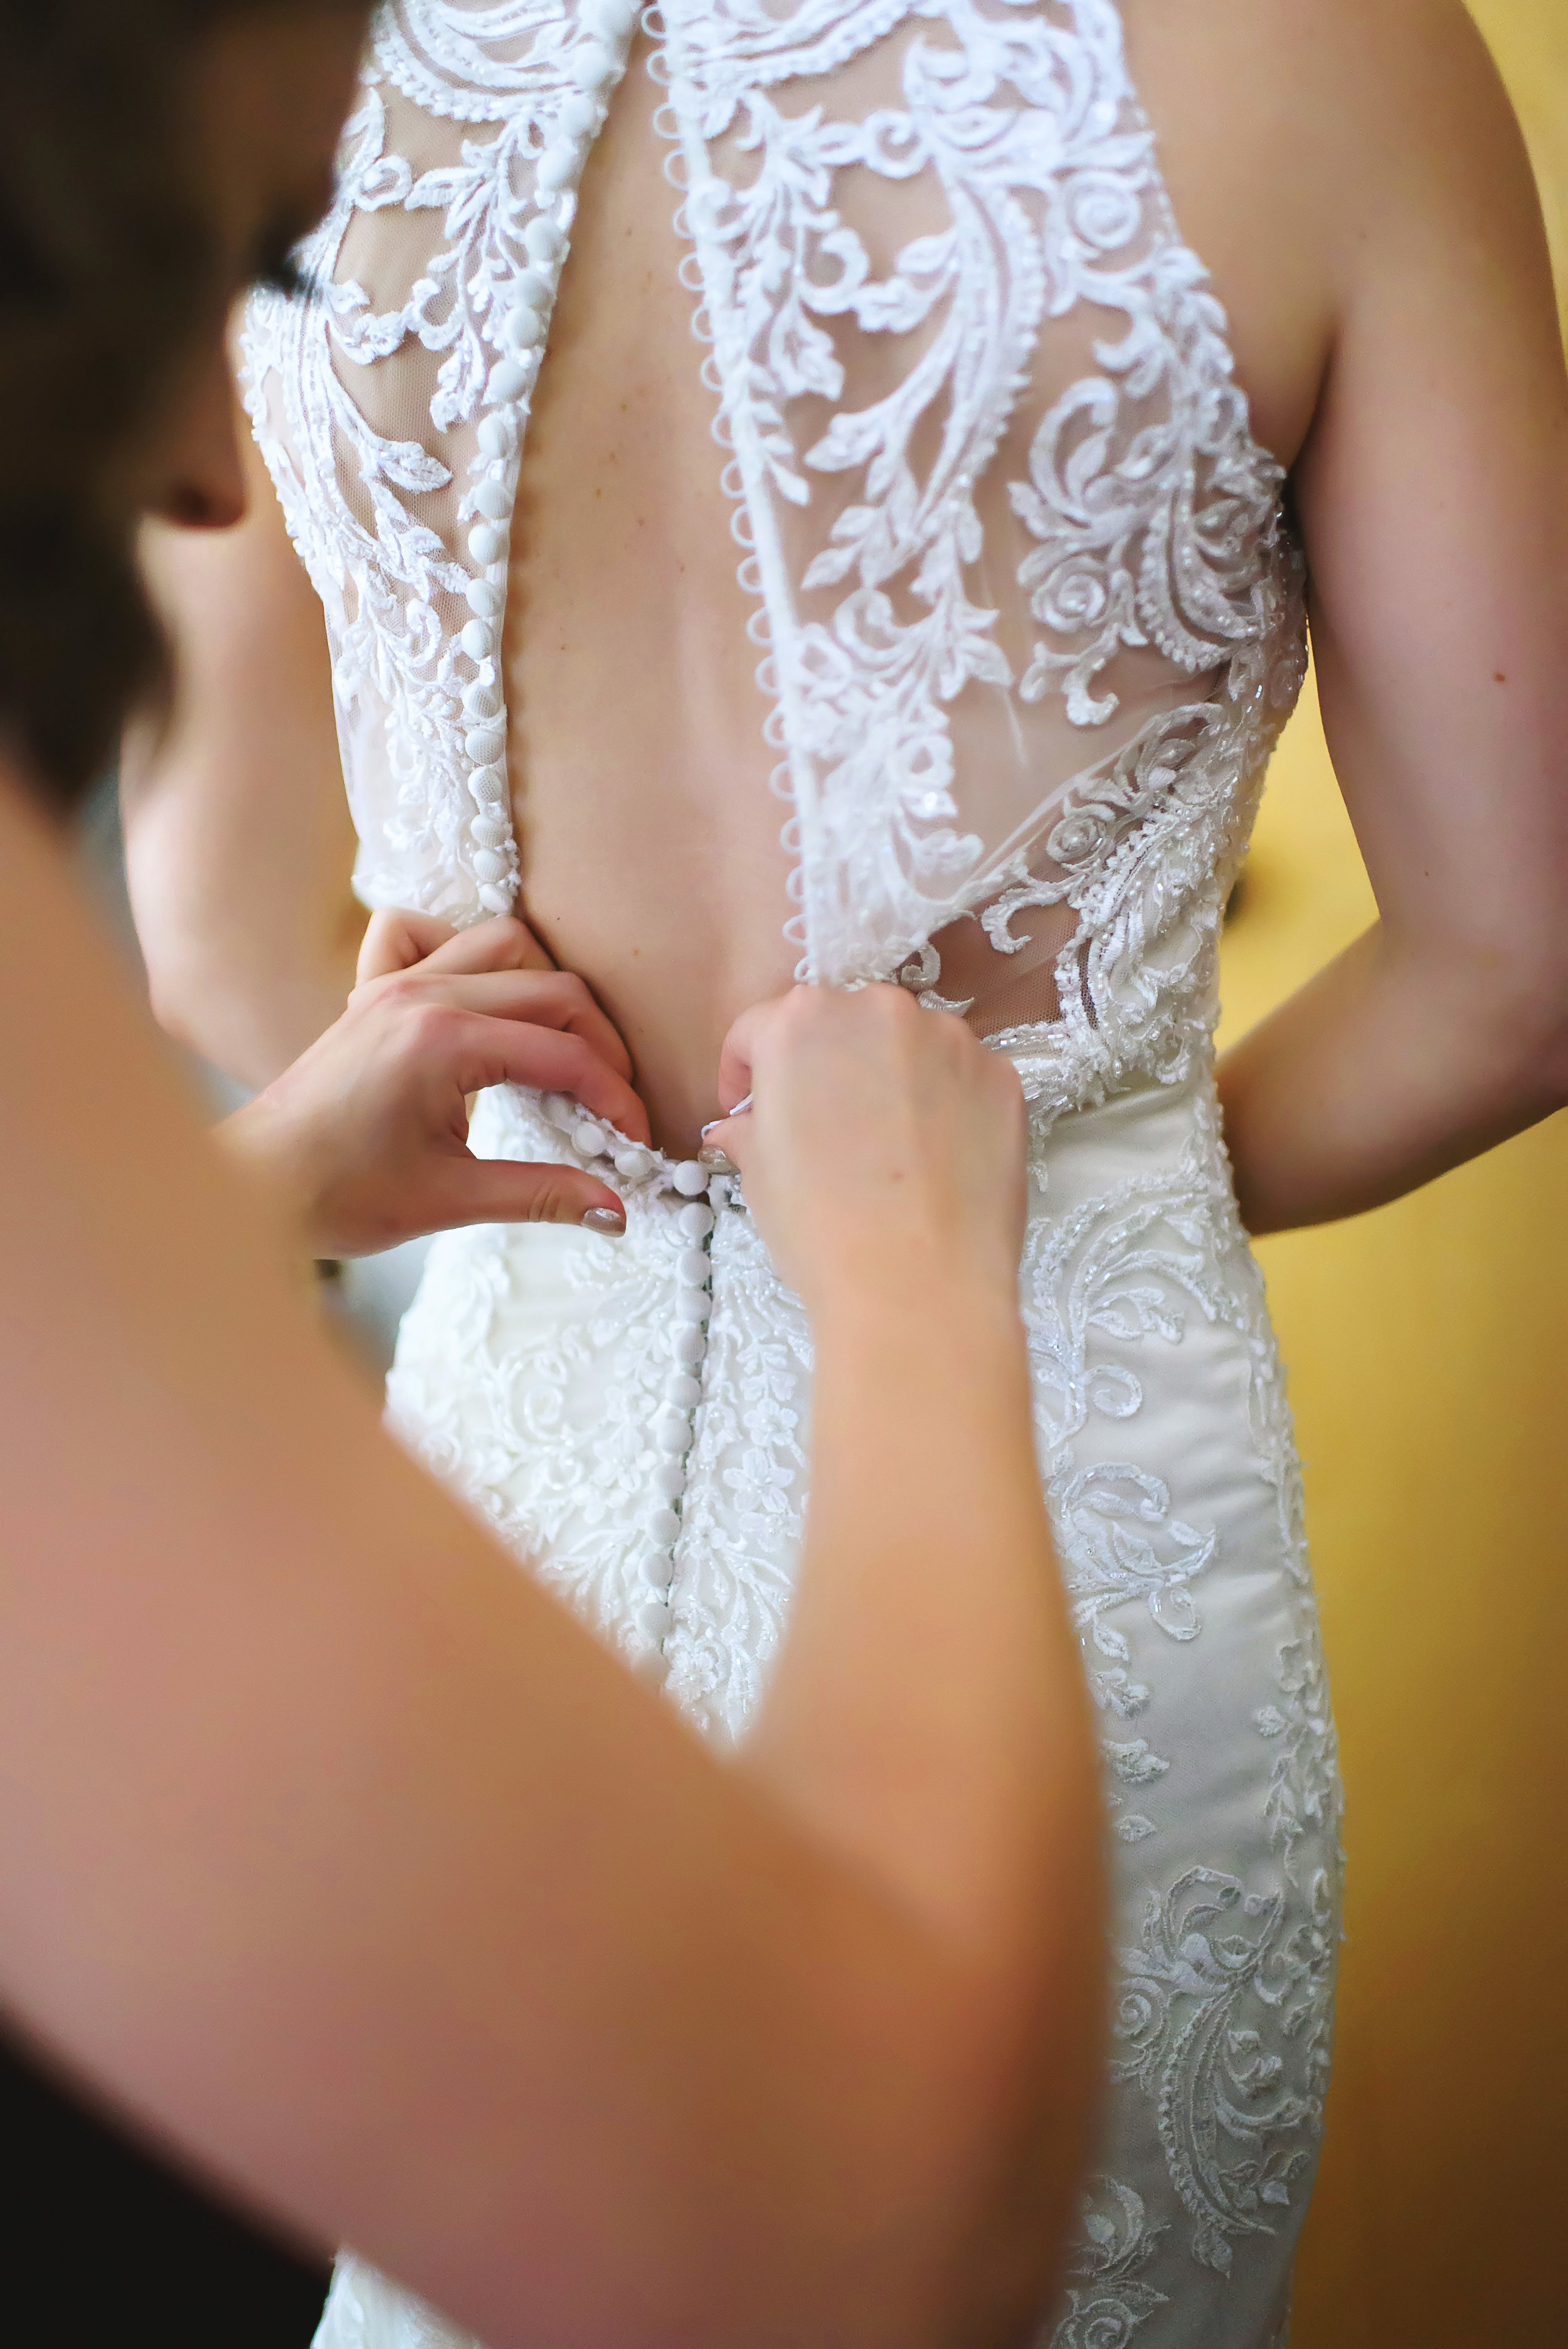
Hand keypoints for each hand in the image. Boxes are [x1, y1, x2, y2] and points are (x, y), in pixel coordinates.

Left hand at [220, 913, 649, 1256]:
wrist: (252, 1185)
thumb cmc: (337, 1195)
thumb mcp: (450, 1200)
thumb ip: (541, 1194)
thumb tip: (616, 1213)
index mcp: (443, 1041)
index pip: (564, 1054)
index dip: (615, 1096)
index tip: (636, 1138)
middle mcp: (422, 994)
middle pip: (551, 989)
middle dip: (598, 1045)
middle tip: (613, 1103)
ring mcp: (393, 983)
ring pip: (504, 945)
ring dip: (545, 990)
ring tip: (563, 1053)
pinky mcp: (372, 990)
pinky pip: (428, 933)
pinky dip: (463, 951)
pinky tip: (479, 1003)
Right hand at [704, 985, 1027, 1319]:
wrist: (918, 1287)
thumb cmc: (820, 1228)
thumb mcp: (761, 1176)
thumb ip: (750, 1130)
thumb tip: (740, 1127)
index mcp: (800, 1022)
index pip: (760, 1028)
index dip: (746, 1072)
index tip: (749, 1110)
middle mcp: (878, 1010)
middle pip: (841, 1025)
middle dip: (827, 1068)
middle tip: (825, 1129)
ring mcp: (951, 1040)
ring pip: (909, 1046)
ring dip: (892, 1079)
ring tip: (890, 1149)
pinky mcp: (1002, 1077)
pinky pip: (962, 1078)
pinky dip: (946, 1106)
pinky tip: (937, 1160)